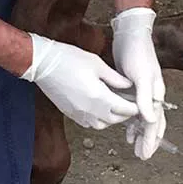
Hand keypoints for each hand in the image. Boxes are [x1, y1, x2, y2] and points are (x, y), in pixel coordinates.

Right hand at [21, 34, 137, 128]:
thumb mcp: (97, 64)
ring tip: (115, 105)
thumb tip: (129, 85)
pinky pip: (89, 123)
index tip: (140, 102)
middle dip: (125, 114)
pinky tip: (99, 108)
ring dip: (111, 118)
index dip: (135, 107)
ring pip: (102, 125)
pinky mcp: (70, 114)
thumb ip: (115, 78)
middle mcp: (90, 110)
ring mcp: (79, 114)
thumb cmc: (69, 59)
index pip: (124, 109)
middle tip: (130, 104)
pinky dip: (98, 119)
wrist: (42, 64)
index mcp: (99, 97)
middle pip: (115, 120)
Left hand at [111, 7, 165, 158]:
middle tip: (142, 156)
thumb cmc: (137, 54)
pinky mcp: (133, 88)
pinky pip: (136, 110)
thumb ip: (145, 98)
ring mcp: (143, 92)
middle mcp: (152, 95)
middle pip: (153, 123)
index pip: (155, 122)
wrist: (131, 35)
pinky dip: (132, 122)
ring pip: (144, 119)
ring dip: (140, 133)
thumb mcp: (141, 76)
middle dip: (149, 140)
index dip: (150, 139)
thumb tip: (149, 120)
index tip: (145, 153)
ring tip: (134, 147)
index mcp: (156, 94)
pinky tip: (126, 130)